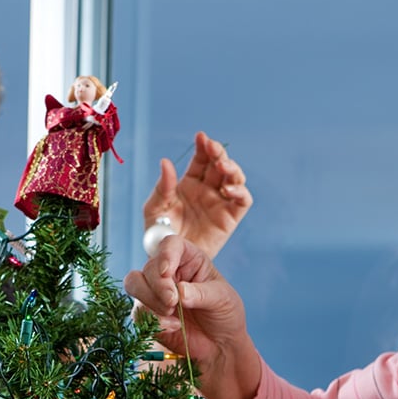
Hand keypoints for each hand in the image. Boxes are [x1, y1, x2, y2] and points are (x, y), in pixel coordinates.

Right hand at [124, 235, 260, 398]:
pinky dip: (154, 320)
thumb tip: (180, 292)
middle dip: (157, 285)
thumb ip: (202, 293)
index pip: (170, 244)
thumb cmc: (225, 314)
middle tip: (172, 302)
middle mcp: (169, 272)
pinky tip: (174, 327)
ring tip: (171, 313)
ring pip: (134, 284)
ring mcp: (155, 292)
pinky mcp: (148, 314)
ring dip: (149, 299)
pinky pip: (137, 312)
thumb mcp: (223, 299)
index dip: (165, 254)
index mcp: (189, 259)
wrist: (220, 345)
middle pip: (148, 266)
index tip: (167, 271)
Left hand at [143, 131, 251, 258]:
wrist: (170, 261)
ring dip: (232, 168)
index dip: (203, 146)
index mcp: (190, 183)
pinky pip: (242, 202)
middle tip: (212, 148)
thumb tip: (166, 162)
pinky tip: (228, 190)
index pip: (201, 159)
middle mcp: (208, 190)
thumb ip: (162, 187)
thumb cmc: (159, 235)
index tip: (201, 137)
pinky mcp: (230, 219)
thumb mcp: (155, 209)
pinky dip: (240, 192)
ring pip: (235, 179)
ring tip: (222, 166)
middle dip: (219, 153)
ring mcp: (220, 204)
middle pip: (220, 165)